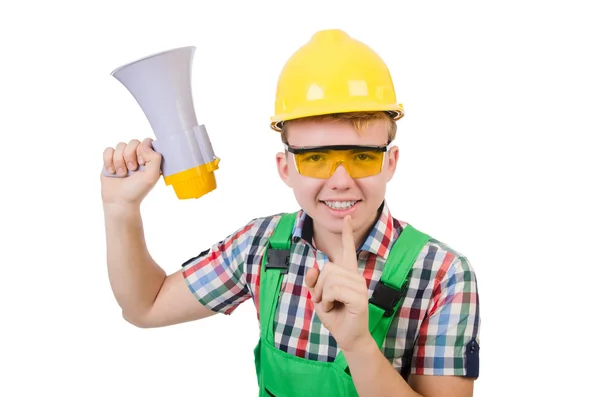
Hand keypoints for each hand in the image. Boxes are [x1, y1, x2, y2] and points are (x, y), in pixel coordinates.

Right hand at [100, 138, 161, 207]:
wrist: (119, 201)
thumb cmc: (137, 190)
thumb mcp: (152, 176)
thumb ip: (154, 158)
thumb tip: (144, 144)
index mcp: (149, 158)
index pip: (147, 142)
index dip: (143, 150)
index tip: (142, 163)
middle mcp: (137, 155)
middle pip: (133, 142)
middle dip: (130, 156)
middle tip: (132, 169)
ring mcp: (123, 157)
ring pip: (120, 145)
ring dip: (120, 161)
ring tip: (122, 174)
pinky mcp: (110, 160)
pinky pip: (108, 150)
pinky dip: (109, 161)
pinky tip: (112, 171)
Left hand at [305, 215, 370, 351]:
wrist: (348, 337)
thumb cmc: (335, 316)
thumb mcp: (319, 296)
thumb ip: (314, 281)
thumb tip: (313, 267)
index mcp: (348, 274)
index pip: (347, 249)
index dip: (347, 233)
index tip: (348, 217)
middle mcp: (355, 276)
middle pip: (327, 268)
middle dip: (318, 286)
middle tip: (324, 301)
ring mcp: (359, 286)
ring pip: (329, 279)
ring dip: (322, 295)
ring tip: (330, 305)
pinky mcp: (359, 298)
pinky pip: (333, 290)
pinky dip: (327, 301)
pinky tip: (334, 308)